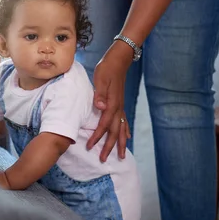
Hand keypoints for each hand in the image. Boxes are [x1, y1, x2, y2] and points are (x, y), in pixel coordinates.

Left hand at [86, 41, 132, 161]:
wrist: (118, 60)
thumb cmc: (106, 68)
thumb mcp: (100, 79)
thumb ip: (100, 94)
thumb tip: (100, 107)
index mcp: (112, 104)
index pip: (104, 125)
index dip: (97, 137)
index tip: (90, 147)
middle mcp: (118, 108)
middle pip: (115, 132)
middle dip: (110, 147)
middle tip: (103, 160)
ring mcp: (121, 107)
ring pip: (122, 130)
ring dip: (121, 144)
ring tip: (121, 156)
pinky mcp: (121, 104)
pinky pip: (125, 122)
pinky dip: (126, 132)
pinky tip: (128, 137)